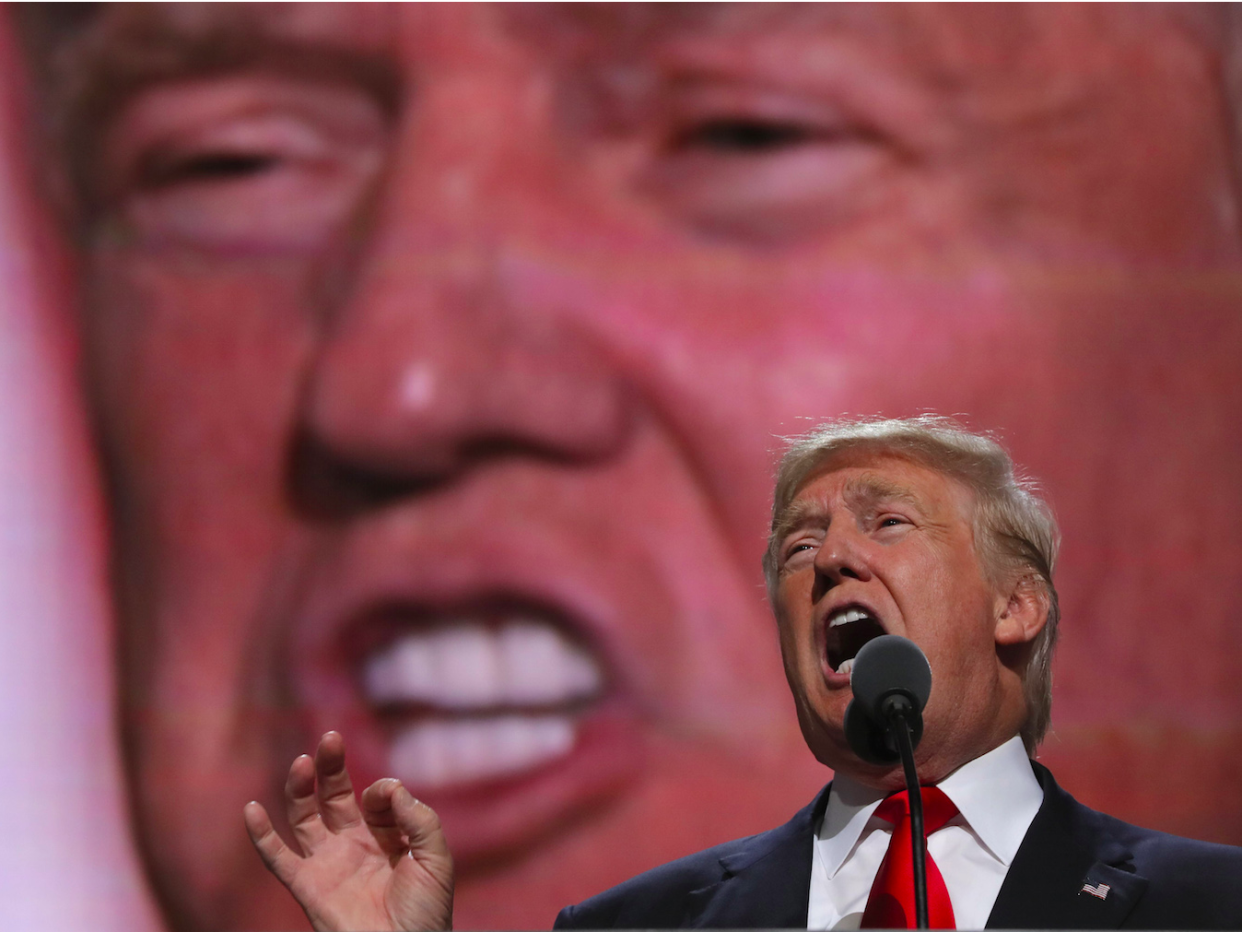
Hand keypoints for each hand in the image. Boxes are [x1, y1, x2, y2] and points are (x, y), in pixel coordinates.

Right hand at [243, 732, 454, 930]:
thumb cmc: (427, 913)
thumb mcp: (435, 858)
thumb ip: (418, 818)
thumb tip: (389, 786)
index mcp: (387, 837)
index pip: (376, 796)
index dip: (383, 791)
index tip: (392, 801)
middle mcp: (354, 845)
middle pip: (334, 796)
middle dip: (331, 766)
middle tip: (330, 738)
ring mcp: (329, 864)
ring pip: (304, 818)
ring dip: (299, 789)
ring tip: (301, 762)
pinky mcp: (308, 886)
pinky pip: (278, 859)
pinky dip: (262, 836)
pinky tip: (251, 809)